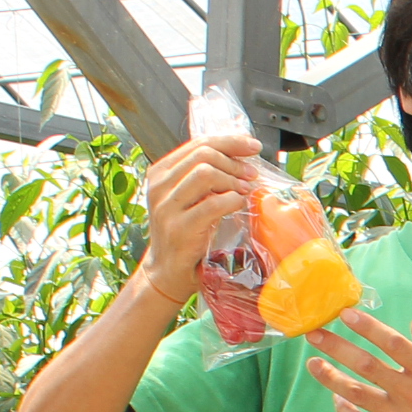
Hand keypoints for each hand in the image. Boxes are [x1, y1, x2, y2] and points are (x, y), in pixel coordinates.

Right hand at [137, 135, 261, 304]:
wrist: (167, 270)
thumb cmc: (185, 233)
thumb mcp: (189, 198)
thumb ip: (204, 178)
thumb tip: (241, 158)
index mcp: (161, 172)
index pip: (197, 143)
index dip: (230, 141)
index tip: (252, 146)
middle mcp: (160, 185)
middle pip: (203, 154)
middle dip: (234, 162)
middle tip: (251, 175)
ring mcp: (167, 206)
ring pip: (205, 173)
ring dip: (233, 180)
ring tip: (244, 191)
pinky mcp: (180, 228)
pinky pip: (213, 204)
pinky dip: (232, 201)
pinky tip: (238, 205)